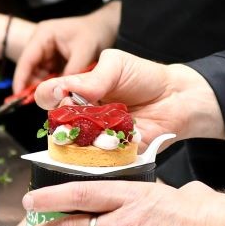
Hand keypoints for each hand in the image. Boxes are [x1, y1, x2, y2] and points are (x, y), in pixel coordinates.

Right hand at [12, 8, 117, 89]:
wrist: (105, 27)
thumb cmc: (94, 33)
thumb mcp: (84, 52)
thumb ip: (72, 71)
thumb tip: (61, 91)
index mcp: (43, 35)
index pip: (27, 59)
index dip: (21, 78)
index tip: (18, 95)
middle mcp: (41, 42)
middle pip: (30, 68)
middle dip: (33, 85)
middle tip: (40, 101)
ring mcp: (46, 50)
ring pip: (38, 73)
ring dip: (44, 85)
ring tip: (53, 97)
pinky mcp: (53, 58)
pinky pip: (48, 74)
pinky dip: (52, 83)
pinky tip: (59, 91)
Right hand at [34, 48, 224, 145]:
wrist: (175, 97)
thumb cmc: (143, 76)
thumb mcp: (116, 65)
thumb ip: (92, 77)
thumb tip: (64, 88)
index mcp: (77, 93)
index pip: (49, 96)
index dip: (50, 97)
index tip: (62, 94)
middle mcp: (82, 117)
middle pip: (58, 126)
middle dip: (65, 123)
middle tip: (81, 114)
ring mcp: (95, 138)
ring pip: (76, 147)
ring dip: (84, 140)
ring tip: (103, 131)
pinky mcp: (113, 154)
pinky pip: (100, 160)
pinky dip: (104, 154)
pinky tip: (115, 142)